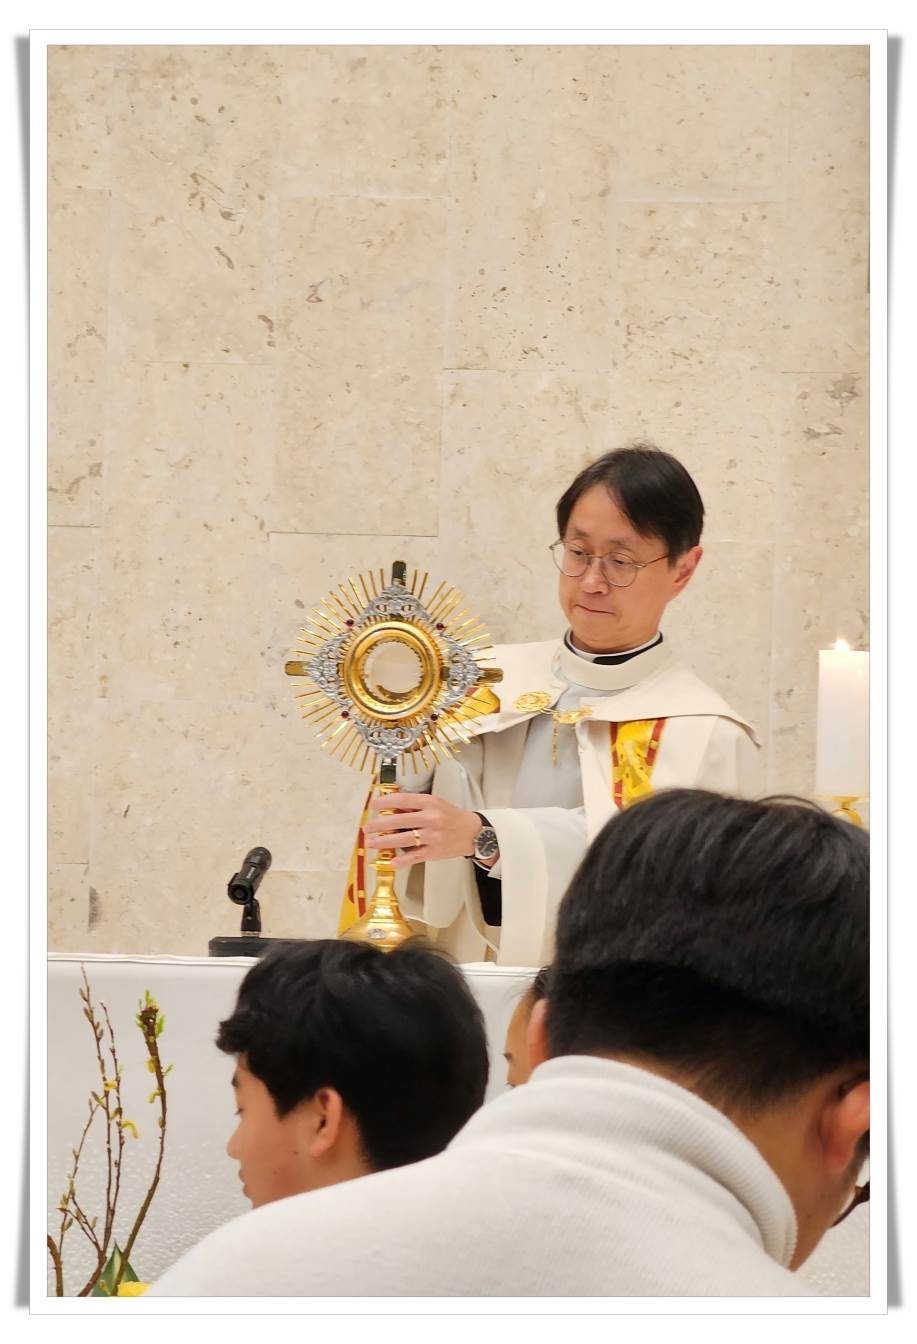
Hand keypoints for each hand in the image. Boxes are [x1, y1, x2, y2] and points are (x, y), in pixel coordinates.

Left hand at [363, 793, 483, 869]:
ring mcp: (432, 836)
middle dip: (380, 824)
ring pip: (404, 838)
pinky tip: (391, 862)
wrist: (473, 832)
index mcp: (430, 803)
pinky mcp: (434, 852)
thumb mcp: (435, 804)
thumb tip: (391, 808)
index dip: (385, 801)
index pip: (403, 799)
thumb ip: (414, 806)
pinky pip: (415, 856)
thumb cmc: (450, 816)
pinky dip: (403, 860)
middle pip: (400, 820)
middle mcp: (431, 818)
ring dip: (384, 842)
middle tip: (367, 828)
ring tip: (370, 843)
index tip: (373, 805)